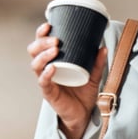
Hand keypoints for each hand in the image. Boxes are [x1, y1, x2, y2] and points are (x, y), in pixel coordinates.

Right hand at [27, 22, 107, 138]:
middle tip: (55, 39)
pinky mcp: (49, 93)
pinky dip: (46, 74)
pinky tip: (52, 68)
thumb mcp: (93, 75)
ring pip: (36, 65)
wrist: (83, 114)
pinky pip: (43, 83)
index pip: (42, 44)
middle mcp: (46, 69)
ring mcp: (47, 81)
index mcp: (54, 61)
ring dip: (44, 55)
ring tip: (55, 49)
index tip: (49, 25)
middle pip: (34, 52)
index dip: (42, 34)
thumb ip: (97, 62)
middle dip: (42, 42)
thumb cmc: (83, 93)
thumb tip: (103, 47)